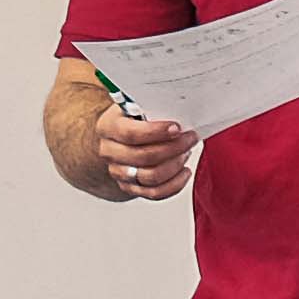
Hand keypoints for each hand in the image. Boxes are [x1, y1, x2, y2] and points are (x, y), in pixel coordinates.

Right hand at [81, 89, 200, 201]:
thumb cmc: (132, 118)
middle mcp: (109, 152)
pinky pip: (154, 193)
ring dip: (174, 165)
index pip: (130, 134)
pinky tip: (184, 171)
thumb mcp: (136, 104)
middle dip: (173, 148)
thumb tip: (179, 106)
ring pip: (150, 177)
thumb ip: (151, 105)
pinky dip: (174, 184)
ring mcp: (119, 172)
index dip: (156, 132)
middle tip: (190, 138)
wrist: (117, 138)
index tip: (177, 128)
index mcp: (108, 127)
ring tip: (186, 152)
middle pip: (143, 157)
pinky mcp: (130, 188)